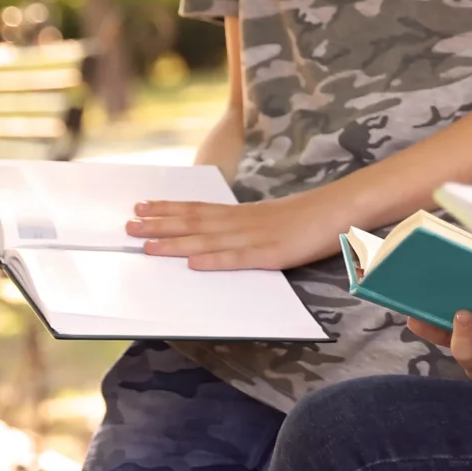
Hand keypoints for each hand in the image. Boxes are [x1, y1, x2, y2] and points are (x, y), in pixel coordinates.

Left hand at [127, 187, 354, 270]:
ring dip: (175, 243)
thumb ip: (250, 226)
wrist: (344, 209)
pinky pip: (239, 259)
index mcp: (244, 214)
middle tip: (127, 224)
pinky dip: (215, 261)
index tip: (142, 206)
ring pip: (208, 241)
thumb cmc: (313, 216)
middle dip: (159, 224)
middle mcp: (244, 222)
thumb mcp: (275, 218)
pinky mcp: (274, 254)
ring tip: (146, 244)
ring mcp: (257, 238)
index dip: (168, 209)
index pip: (198, 209)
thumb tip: (222, 234)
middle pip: (194, 223)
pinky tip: (193, 264)